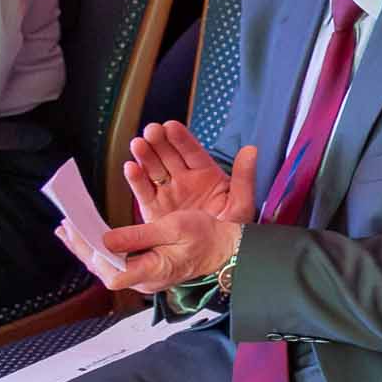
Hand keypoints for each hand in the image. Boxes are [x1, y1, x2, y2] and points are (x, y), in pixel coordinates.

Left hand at [74, 208, 240, 295]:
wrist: (224, 248)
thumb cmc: (204, 237)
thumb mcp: (173, 229)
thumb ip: (138, 236)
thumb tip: (106, 240)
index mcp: (153, 272)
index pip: (112, 273)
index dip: (94, 255)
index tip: (80, 233)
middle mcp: (144, 280)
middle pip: (103, 270)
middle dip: (80, 248)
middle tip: (64, 227)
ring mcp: (143, 277)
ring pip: (106, 267)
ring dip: (86, 248)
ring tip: (67, 231)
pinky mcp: (144, 269)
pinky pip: (114, 262)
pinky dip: (99, 249)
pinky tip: (89, 238)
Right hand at [123, 124, 256, 225]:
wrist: (216, 255)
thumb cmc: (233, 229)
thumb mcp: (242, 202)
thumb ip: (244, 176)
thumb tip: (251, 150)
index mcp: (206, 175)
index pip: (192, 152)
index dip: (181, 139)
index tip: (170, 126)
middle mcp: (185, 180)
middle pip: (169, 156)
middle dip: (159, 142)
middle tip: (151, 131)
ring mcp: (169, 193)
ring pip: (154, 170)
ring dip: (145, 156)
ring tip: (138, 144)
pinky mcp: (154, 209)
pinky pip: (144, 192)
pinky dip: (136, 179)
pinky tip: (130, 167)